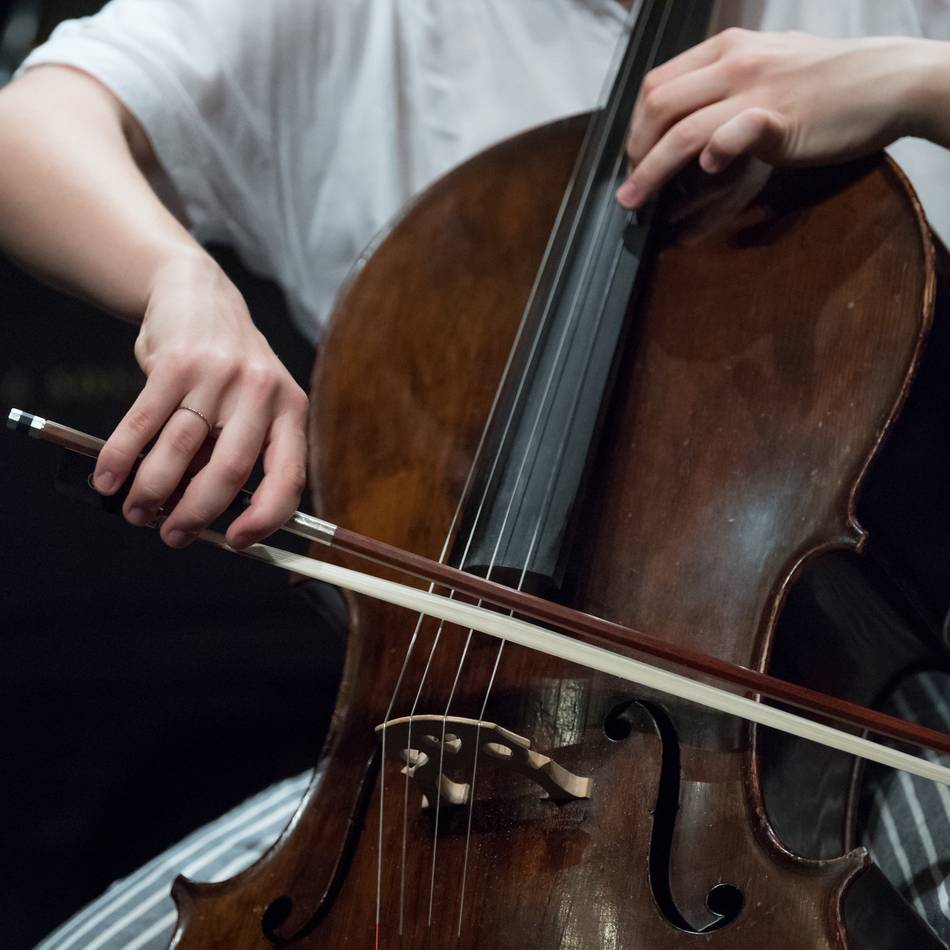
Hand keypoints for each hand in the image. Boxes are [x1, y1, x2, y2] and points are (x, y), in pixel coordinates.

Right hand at [92, 252, 308, 548]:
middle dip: (195, 513)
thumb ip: (239, 453)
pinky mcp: (175, 363)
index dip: (265, 518)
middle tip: (172, 535)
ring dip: (152, 491)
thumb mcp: (254, 405)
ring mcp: (218, 375)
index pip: (289, 477)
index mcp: (291, 410)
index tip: (236, 542)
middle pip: (229, 470)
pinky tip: (108, 481)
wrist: (197, 294)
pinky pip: (143, 423)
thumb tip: (202, 516)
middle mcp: (261, 392)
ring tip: (137, 513)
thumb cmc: (228, 370)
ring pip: (181, 450)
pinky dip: (121, 458)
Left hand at [617, 29, 942, 210]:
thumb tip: (698, 125)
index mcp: (727, 48)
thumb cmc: (830, 81)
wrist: (888, 81)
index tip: (634, 156)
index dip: (636, 125)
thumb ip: (730, 87)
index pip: (658, 84)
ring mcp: (755, 90)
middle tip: (631, 184)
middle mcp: (734, 62)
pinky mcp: (778, 119)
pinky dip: (710, 155)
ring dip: (651, 169)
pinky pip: (730, 133)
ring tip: (636, 198)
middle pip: (658, 106)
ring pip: (682, 129)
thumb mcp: (771, 65)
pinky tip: (706, 172)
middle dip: (635, 151)